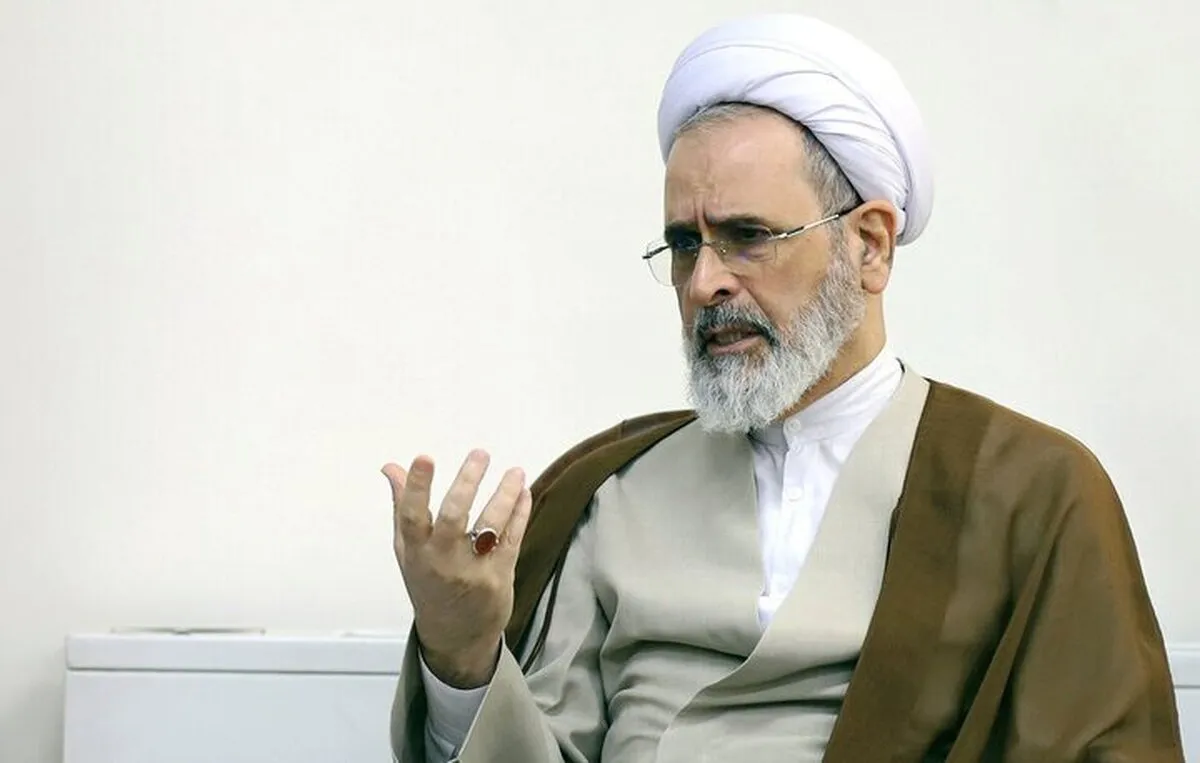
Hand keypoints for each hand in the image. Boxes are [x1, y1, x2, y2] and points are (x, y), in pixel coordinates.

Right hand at [382, 450, 532, 688]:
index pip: (411, 516)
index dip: (416, 487)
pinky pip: (512, 538)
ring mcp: (473, 570)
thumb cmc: (428, 584)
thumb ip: (402, 507)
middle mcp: (442, 561)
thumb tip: (391, 468)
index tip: (424, 457)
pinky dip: (520, 513)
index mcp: (416, 552)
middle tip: (479, 453)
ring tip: (515, 471)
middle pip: (454, 517)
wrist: (455, 636)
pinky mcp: (499, 576)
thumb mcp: (408, 550)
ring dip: (505, 494)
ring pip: (491, 525)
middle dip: (466, 482)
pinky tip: (523, 492)